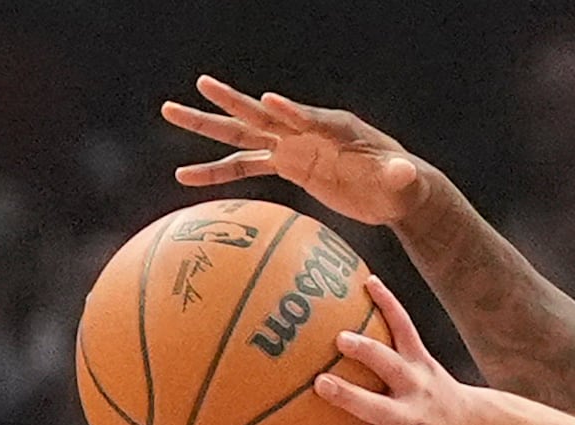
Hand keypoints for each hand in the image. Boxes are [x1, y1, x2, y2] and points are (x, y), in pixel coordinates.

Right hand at [161, 79, 425, 225]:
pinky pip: (245, 166)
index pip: (309, 118)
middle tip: (200, 85)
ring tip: (169, 112)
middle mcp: (305, 129)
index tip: (268, 102)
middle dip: (232, 101)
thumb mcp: (404, 181)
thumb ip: (401, 176)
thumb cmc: (401, 184)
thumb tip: (405, 174)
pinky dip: (216, 171)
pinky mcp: (288, 165)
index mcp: (334, 128)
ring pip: (242, 135)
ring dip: (207, 126)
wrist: (393, 190)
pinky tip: (186, 176)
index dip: (291, 112)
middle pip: (261, 115)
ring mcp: (292, 146)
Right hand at [288, 275, 467, 424]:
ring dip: (369, 352)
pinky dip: (391, 305)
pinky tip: (369, 281)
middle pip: (378, 410)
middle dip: (352, 400)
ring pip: (393, 365)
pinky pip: (406, 327)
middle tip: (321, 385)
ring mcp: (414, 385)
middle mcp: (405, 419)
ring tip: (339, 338)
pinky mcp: (421, 357)